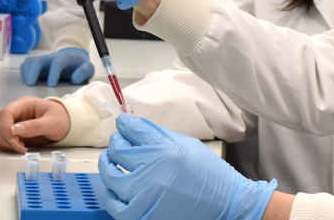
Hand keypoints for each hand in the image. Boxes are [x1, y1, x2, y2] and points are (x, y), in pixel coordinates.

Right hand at [0, 96, 71, 153]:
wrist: (65, 123)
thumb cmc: (60, 119)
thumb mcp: (52, 123)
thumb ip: (34, 126)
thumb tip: (14, 130)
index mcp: (24, 104)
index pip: (5, 113)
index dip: (6, 129)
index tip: (16, 142)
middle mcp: (15, 111)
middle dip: (4, 137)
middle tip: (20, 146)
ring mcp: (12, 120)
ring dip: (3, 141)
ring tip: (20, 146)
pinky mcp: (11, 130)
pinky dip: (4, 144)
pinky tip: (18, 147)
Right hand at [21, 47, 94, 86]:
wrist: (75, 59)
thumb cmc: (80, 66)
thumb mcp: (88, 68)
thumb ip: (84, 72)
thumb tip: (74, 78)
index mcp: (65, 58)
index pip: (57, 63)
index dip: (53, 73)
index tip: (51, 85)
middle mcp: (51, 58)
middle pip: (38, 60)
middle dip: (33, 71)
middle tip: (31, 84)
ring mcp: (43, 60)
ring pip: (30, 61)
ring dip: (27, 72)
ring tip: (28, 83)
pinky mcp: (37, 64)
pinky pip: (26, 65)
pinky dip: (24, 72)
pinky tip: (27, 81)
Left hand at [100, 115, 276, 219]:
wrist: (225, 204)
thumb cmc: (208, 174)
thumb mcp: (187, 145)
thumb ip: (157, 135)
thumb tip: (131, 125)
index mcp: (166, 150)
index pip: (133, 129)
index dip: (124, 124)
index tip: (122, 123)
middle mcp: (153, 171)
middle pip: (118, 150)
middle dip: (116, 142)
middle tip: (119, 142)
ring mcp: (144, 196)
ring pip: (110, 175)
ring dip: (107, 165)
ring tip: (111, 161)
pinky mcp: (140, 216)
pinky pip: (113, 204)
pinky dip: (110, 193)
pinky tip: (114, 187)